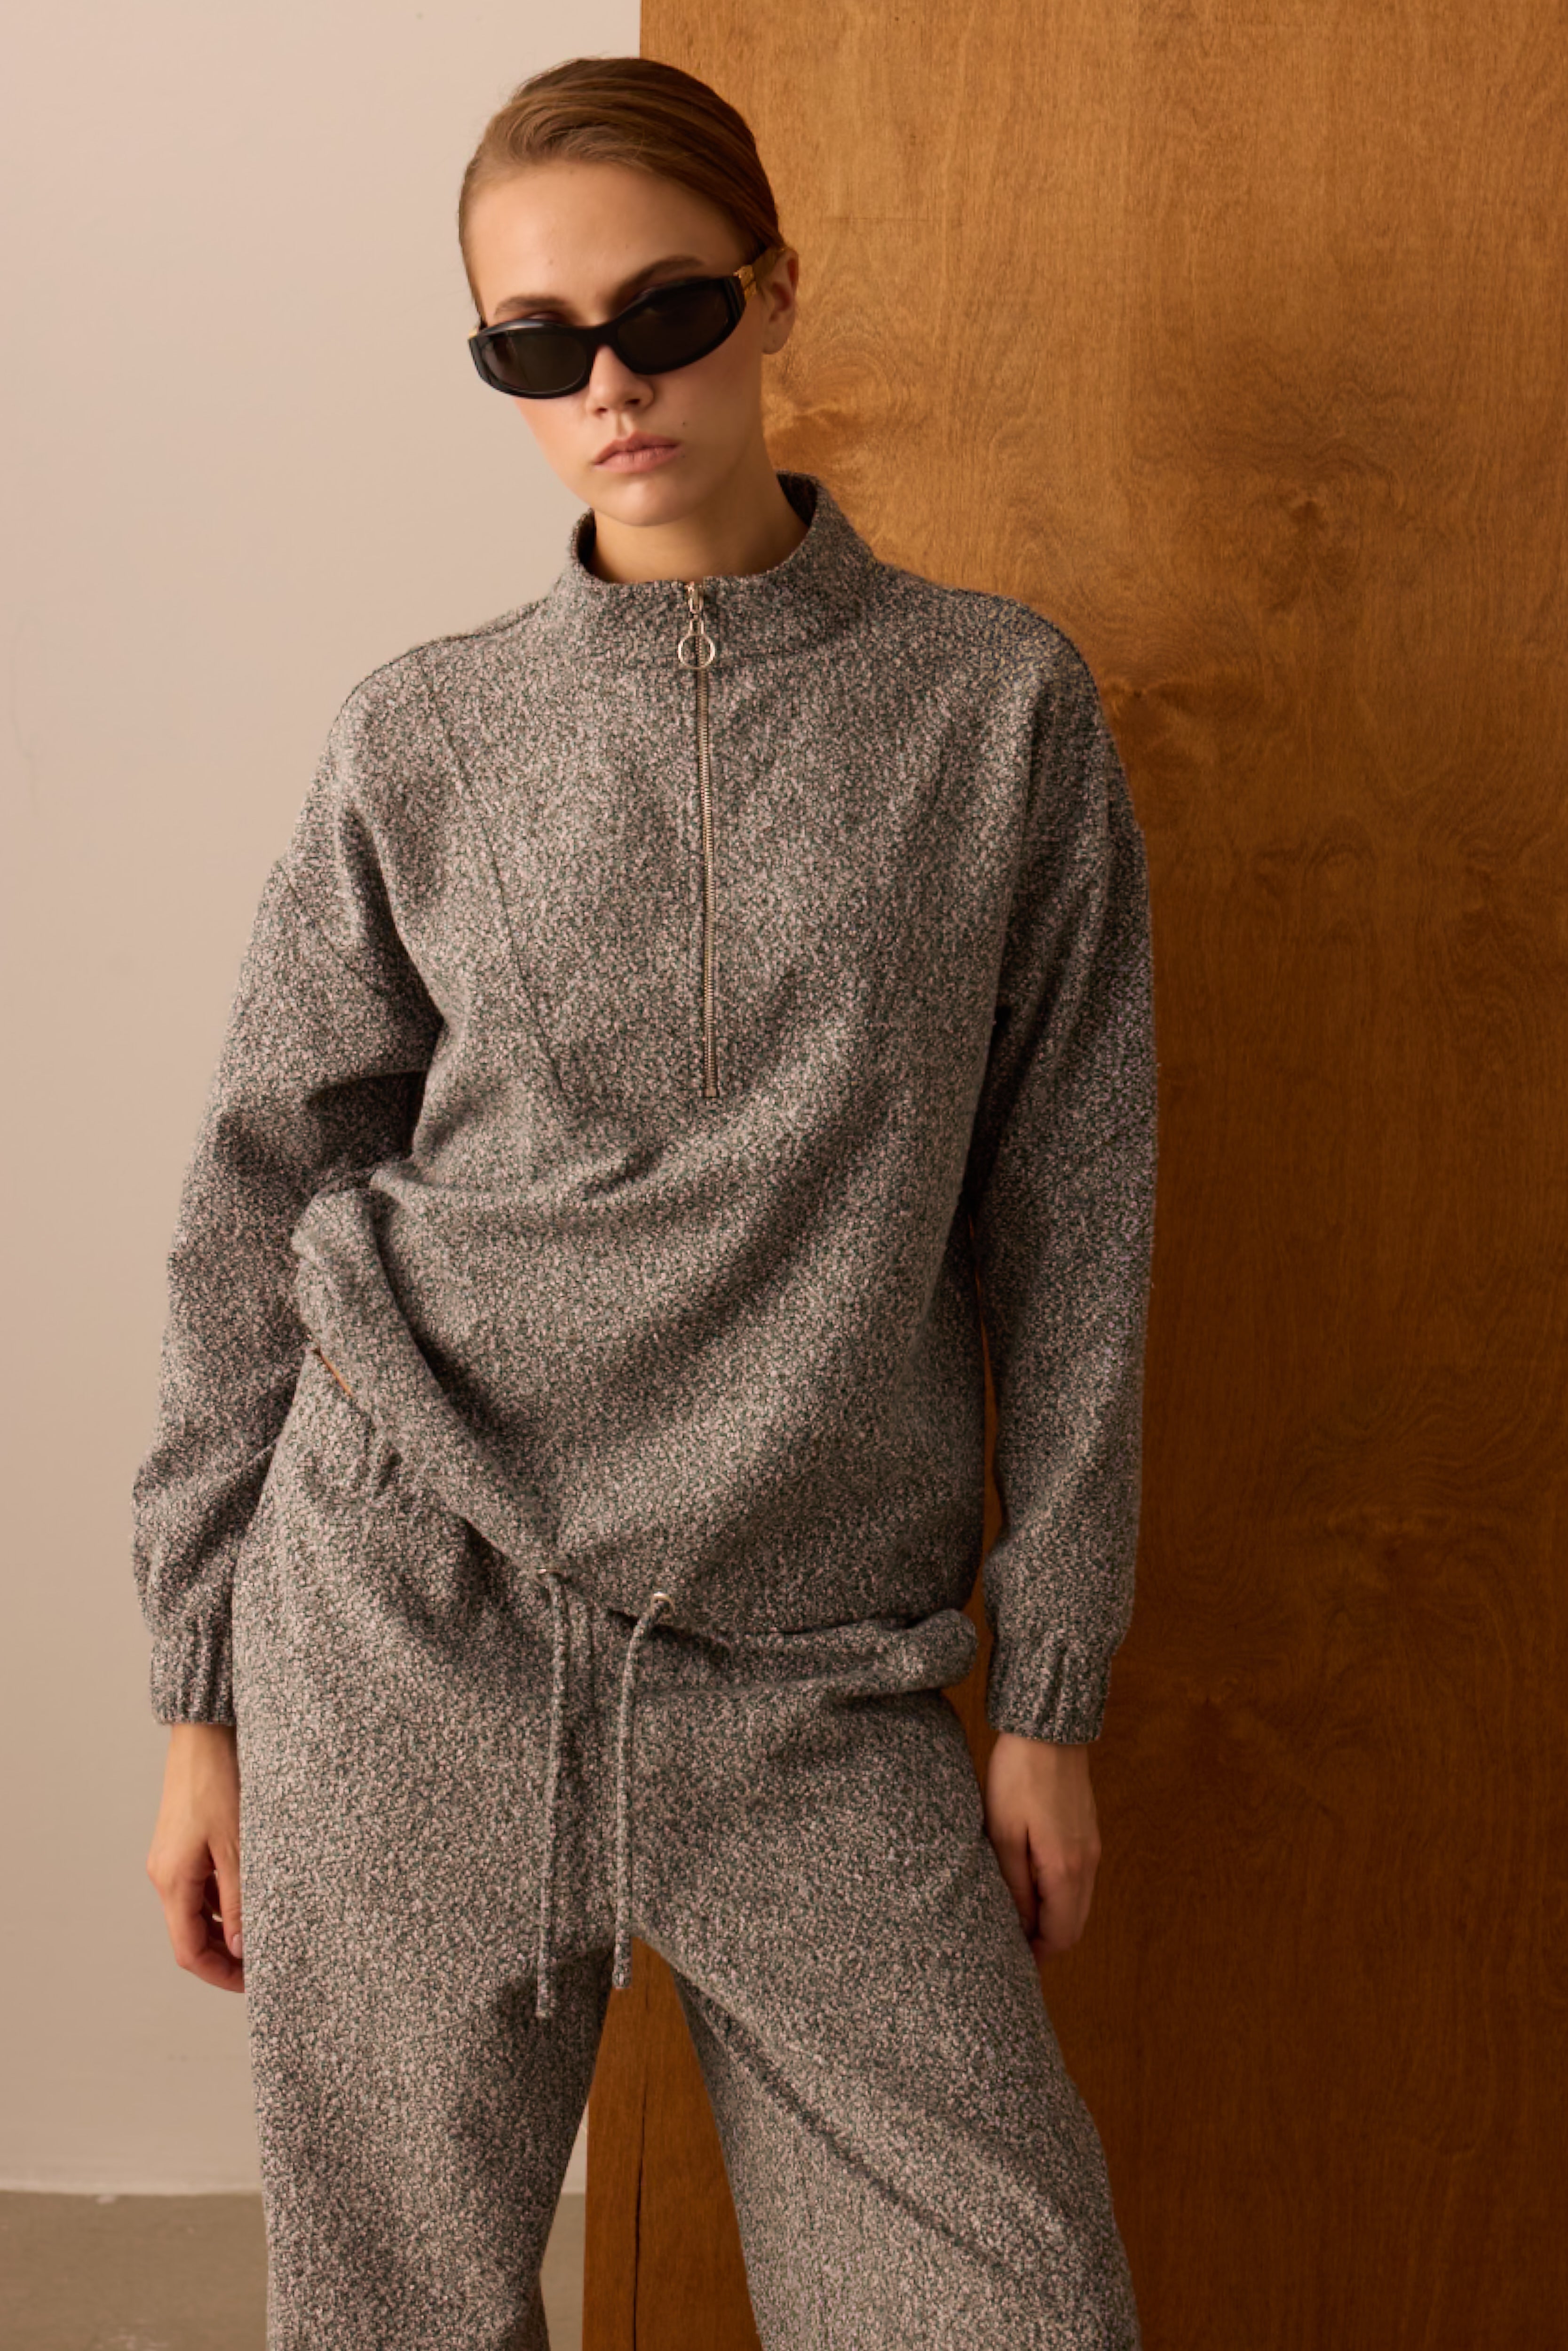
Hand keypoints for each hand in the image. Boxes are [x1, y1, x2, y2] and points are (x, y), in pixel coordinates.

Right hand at [145, 1723, 245, 1991]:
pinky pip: (199, 1886)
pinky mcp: (181, 1845)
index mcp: (173, 1881)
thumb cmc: (219, 1783)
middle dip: (225, 1955)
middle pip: (190, 1935)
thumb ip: (239, 1900)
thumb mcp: (237, 1846)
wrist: (204, 1737)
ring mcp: (171, 1860)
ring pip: (196, 1911)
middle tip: (264, 1962)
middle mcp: (165, 1875)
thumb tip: (241, 1949)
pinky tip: (251, 1895)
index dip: (220, 1974)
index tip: (252, 1983)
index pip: (189, 1951)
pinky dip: (222, 1899)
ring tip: (264, 1930)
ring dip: (225, 1927)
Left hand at [983, 1730, 1101, 1960]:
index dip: (1038, 1955)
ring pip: (1078, 1903)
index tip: (1013, 1961)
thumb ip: (1014, 1885)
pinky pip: (1079, 1880)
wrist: (1047, 1731)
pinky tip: (1031, 1884)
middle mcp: (1087, 1863)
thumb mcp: (1003, 1834)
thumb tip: (1020, 1926)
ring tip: (1017, 1916)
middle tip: (1013, 1945)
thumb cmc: (1018, 1778)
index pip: (1061, 1935)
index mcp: (1066, 1869)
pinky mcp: (1087, 1833)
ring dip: (1053, 1918)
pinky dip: (1059, 1894)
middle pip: (1074, 1925)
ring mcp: (1091, 1847)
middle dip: (1047, 1942)